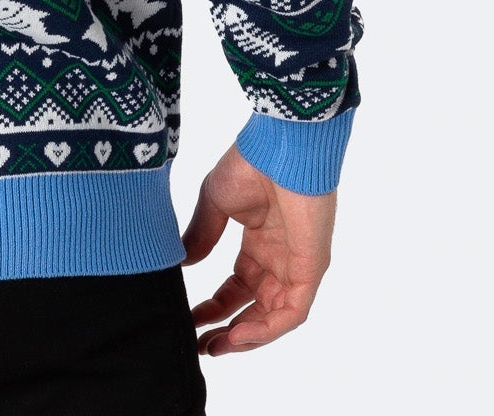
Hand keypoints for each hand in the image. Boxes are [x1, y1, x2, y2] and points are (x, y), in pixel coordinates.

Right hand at [180, 142, 335, 354]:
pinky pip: (292, 312)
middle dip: (228, 330)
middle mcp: (279, 259)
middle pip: (256, 308)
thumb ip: (201, 234)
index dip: (214, 307)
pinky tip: (238, 335)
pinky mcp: (311, 269)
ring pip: (274, 317)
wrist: (280, 146)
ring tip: (215, 347)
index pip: (238, 288)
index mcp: (260, 242)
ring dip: (245, 337)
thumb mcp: (214, 202)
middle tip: (201, 346)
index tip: (189, 318)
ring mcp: (297, 266)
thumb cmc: (249, 164)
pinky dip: (267, 329)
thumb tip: (183, 265)